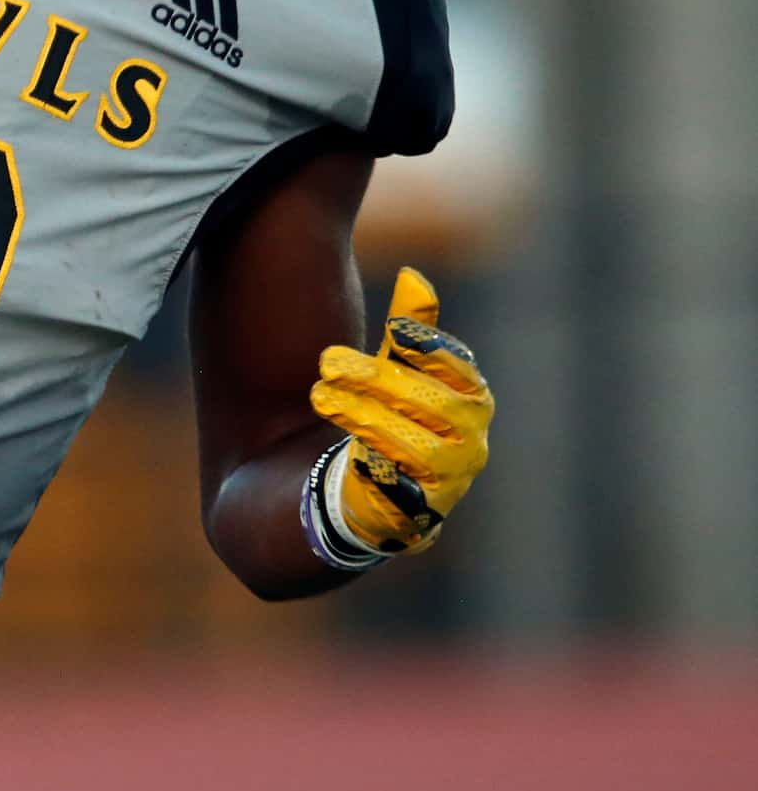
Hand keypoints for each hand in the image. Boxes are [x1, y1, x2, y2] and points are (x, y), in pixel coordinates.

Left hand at [309, 267, 492, 555]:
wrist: (375, 495)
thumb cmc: (394, 420)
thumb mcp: (398, 373)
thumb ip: (408, 333)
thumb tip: (412, 275)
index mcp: (470, 400)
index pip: (458, 369)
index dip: (426, 347)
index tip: (390, 329)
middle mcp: (469, 441)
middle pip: (434, 404)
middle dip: (379, 379)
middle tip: (328, 362)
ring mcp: (448, 481)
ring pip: (414, 447)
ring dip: (364, 417)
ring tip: (321, 395)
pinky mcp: (418, 515)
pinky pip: (398, 490)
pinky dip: (368, 465)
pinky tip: (338, 445)